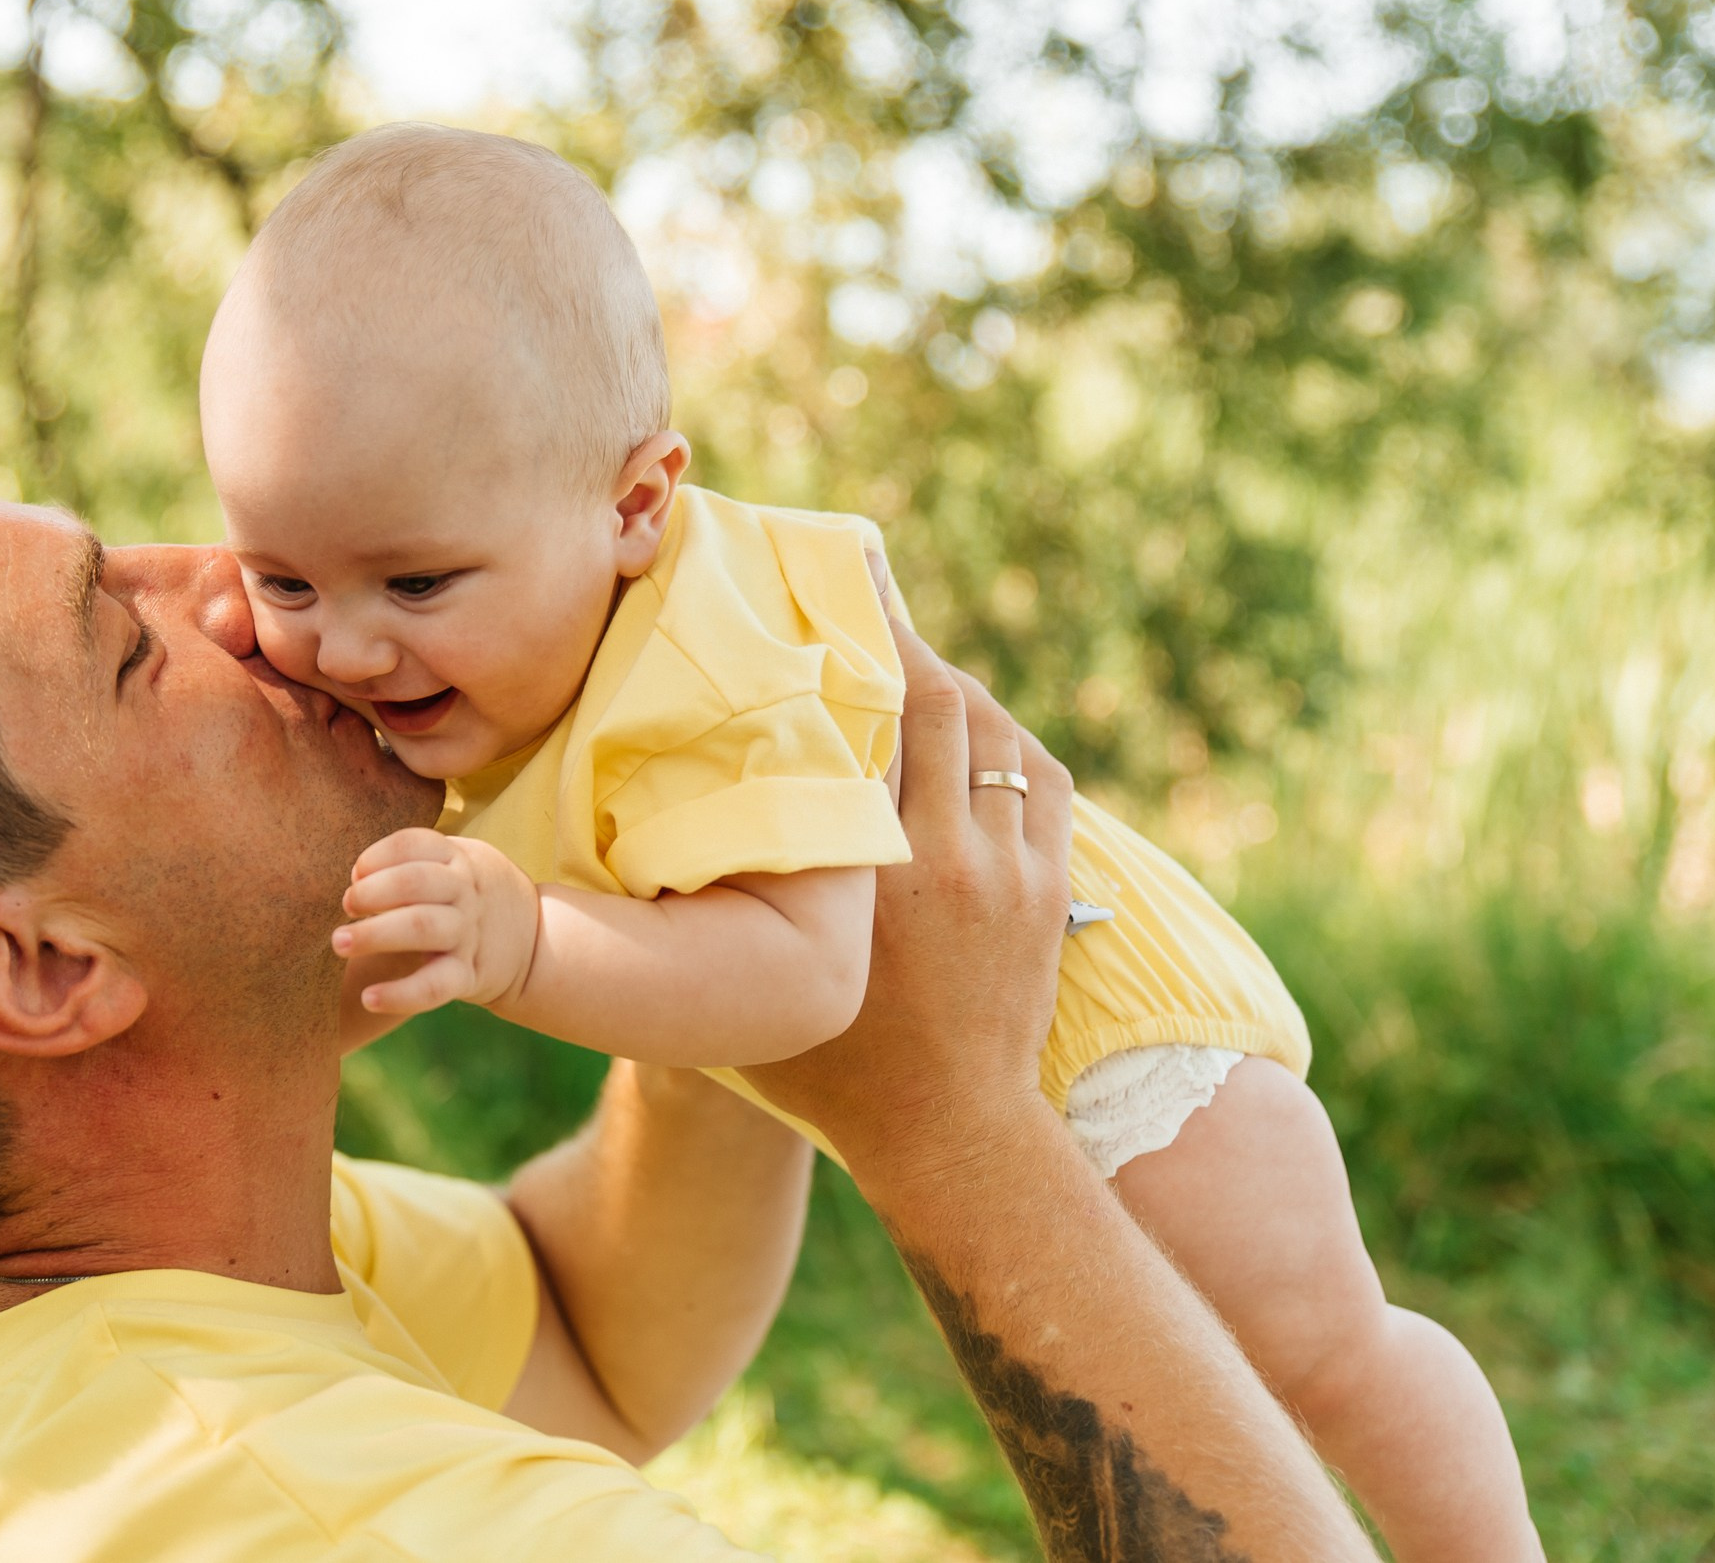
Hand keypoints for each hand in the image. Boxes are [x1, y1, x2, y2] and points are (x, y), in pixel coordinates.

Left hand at [332, 828, 540, 1015]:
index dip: (378, 856)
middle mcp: (465, 892)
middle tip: (345, 905)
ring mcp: (468, 933)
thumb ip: (413, 861)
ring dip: (375, 934)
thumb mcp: (459, 862)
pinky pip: (434, 986)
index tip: (356, 873)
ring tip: (339, 943)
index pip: (414, 844)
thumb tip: (355, 875)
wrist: (535, 941)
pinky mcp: (469, 975)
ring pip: (421, 927)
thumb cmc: (472, 896)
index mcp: (458, 859)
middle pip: (415, 882)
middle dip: (371, 891)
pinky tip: (368, 998)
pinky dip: (400, 994)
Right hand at [740, 622, 1074, 1174]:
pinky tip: (973, 726)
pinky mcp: (1050, 889)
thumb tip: (664, 816)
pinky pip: (1040, 778)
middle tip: (868, 590)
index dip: (863, 640)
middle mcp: (950, 857)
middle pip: (943, 701)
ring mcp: (1012, 871)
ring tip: (912, 656)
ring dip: (957, 686)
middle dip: (907, 638)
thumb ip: (728, 893)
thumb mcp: (764, 968)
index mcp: (873, 870)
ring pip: (996, 733)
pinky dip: (1005, 740)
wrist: (949, 1133)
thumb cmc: (827, 1066)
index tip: (837, 581)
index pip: (877, 718)